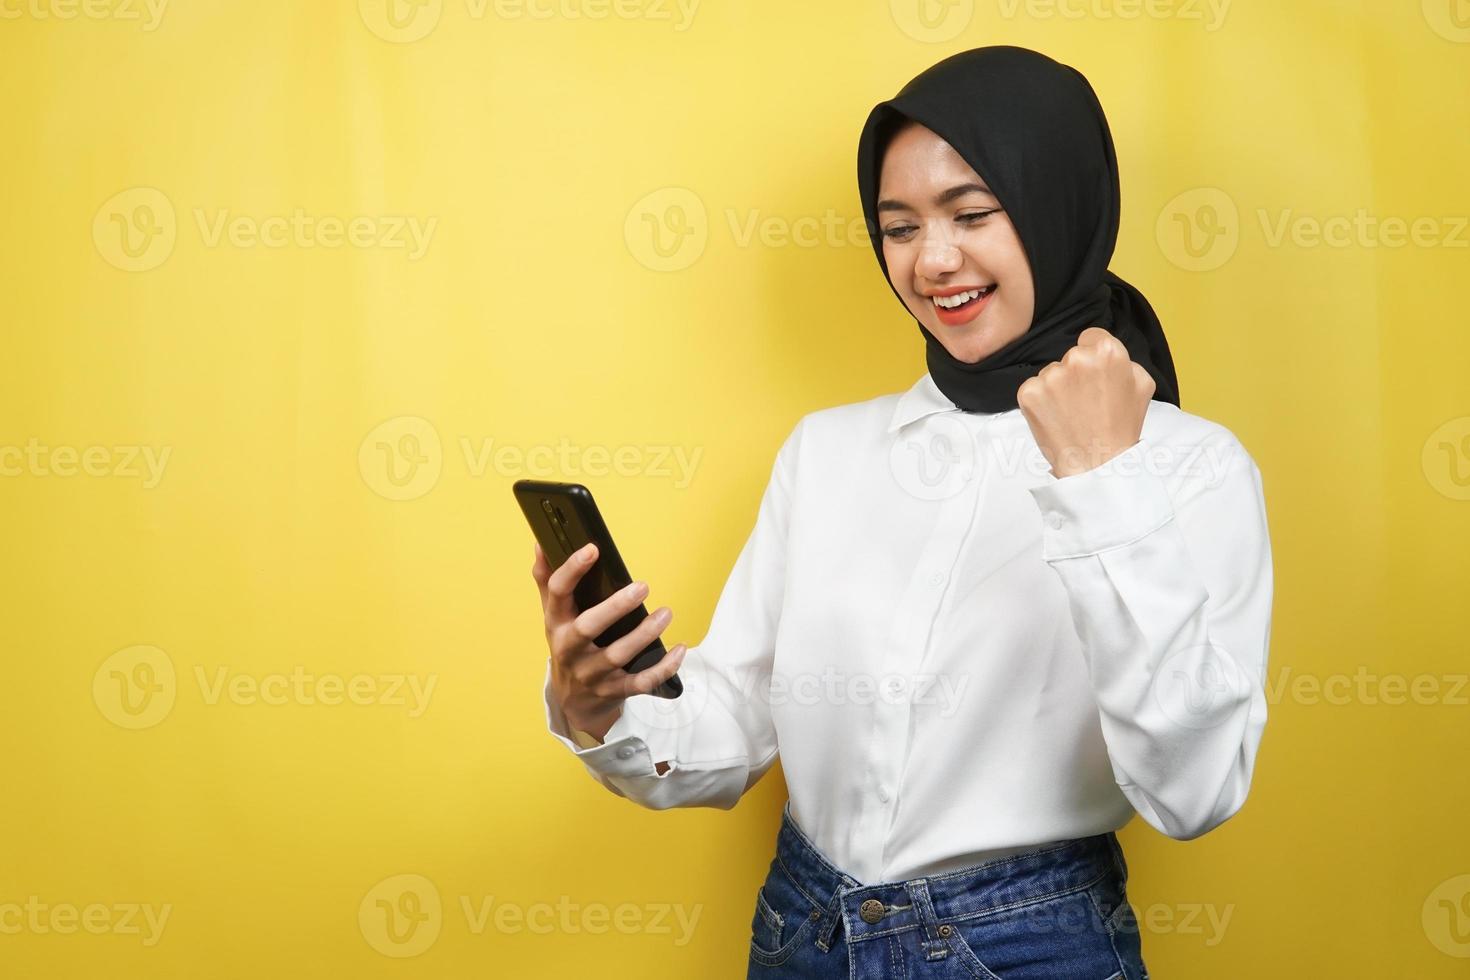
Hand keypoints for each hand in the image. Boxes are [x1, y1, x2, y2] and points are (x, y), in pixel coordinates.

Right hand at [532, 540, 685, 757]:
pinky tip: (679, 649)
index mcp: (555, 623)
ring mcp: (592, 673)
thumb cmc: (567, 644)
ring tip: (666, 613)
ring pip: (618, 655)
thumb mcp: (553, 615)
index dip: (572, 569)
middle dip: (616, 607)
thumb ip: (547, 579)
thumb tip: (541, 543)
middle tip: (643, 586)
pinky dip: (663, 667)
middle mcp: (570, 649)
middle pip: (588, 627)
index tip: (593, 549)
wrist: (572, 700)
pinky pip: (640, 682)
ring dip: (644, 634)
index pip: (557, 592)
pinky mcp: (614, 690)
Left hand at [1016, 326, 1154, 478]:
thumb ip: (1126, 360)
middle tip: (1086, 400)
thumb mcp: (1142, 385)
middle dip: (1076, 373)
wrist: (1096, 463)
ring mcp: (1050, 375)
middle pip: (1071, 355)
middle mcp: (1076, 358)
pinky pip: (1033, 388)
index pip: (1091, 337)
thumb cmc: (1121, 427)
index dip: (1094, 356)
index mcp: (1107, 351)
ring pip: (1051, 372)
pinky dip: (1040, 401)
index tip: (1095, 374)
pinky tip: (1056, 417)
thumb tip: (1107, 352)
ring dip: (1057, 387)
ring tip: (1072, 412)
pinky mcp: (1029, 392)